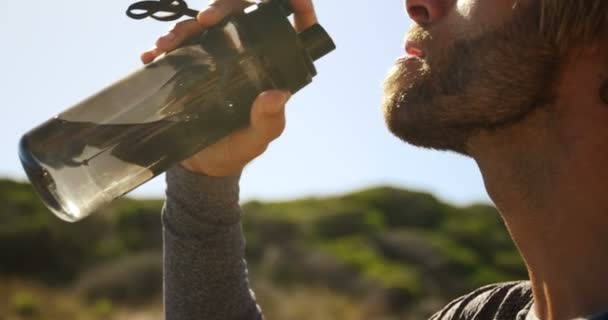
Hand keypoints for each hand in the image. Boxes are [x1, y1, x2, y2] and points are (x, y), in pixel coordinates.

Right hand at [140, 0, 316, 176]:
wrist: (203, 162)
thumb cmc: (238, 148)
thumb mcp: (258, 138)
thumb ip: (269, 120)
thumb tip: (277, 95)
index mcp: (272, 70)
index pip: (295, 31)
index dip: (299, 9)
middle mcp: (248, 56)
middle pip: (244, 15)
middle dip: (225, 7)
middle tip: (206, 19)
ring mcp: (219, 57)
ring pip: (208, 24)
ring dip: (186, 27)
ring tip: (168, 43)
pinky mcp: (194, 63)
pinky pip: (181, 44)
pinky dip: (166, 45)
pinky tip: (153, 55)